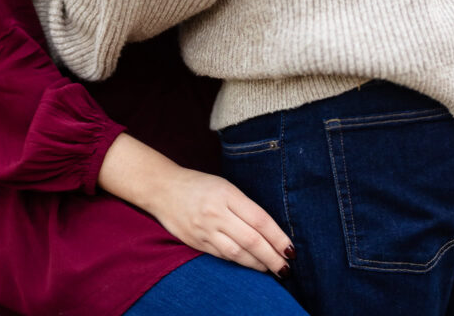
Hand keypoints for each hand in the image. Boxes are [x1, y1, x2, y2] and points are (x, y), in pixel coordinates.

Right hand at [148, 166, 292, 276]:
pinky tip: (250, 265)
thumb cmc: (198, 185)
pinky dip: (240, 262)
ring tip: (272, 269)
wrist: (162, 189)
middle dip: (272, 257)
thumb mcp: (223, 186)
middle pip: (252, 240)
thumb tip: (269, 230)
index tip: (291, 249)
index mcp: (226, 194)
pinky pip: (223, 256)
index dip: (278, 237)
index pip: (259, 219)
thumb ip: (244, 206)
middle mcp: (216, 212)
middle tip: (286, 267)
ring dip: (258, 264)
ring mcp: (205, 229)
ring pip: (238, 253)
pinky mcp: (196, 242)